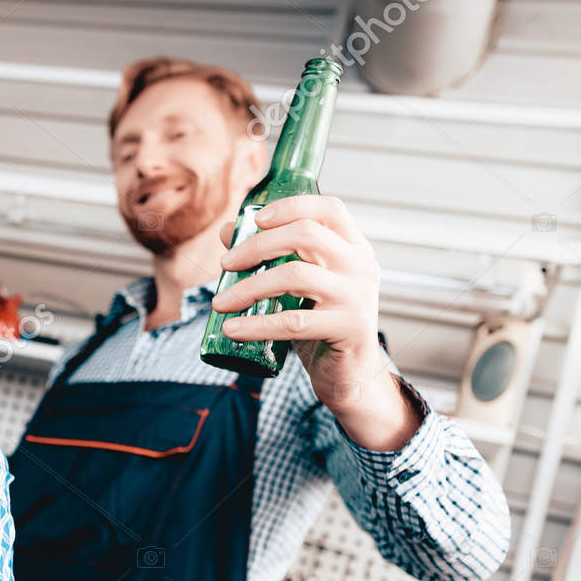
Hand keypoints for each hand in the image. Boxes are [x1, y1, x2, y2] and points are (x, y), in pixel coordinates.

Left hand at [210, 194, 391, 411]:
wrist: (350, 373)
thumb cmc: (320, 324)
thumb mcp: (299, 286)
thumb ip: (272, 257)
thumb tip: (226, 230)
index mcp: (354, 248)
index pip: (330, 209)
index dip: (292, 206)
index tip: (257, 219)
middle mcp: (360, 266)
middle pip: (306, 235)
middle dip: (257, 246)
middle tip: (226, 265)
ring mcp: (357, 297)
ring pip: (295, 276)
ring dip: (248, 287)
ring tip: (220, 302)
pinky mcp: (348, 329)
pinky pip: (293, 322)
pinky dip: (256, 325)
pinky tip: (232, 329)